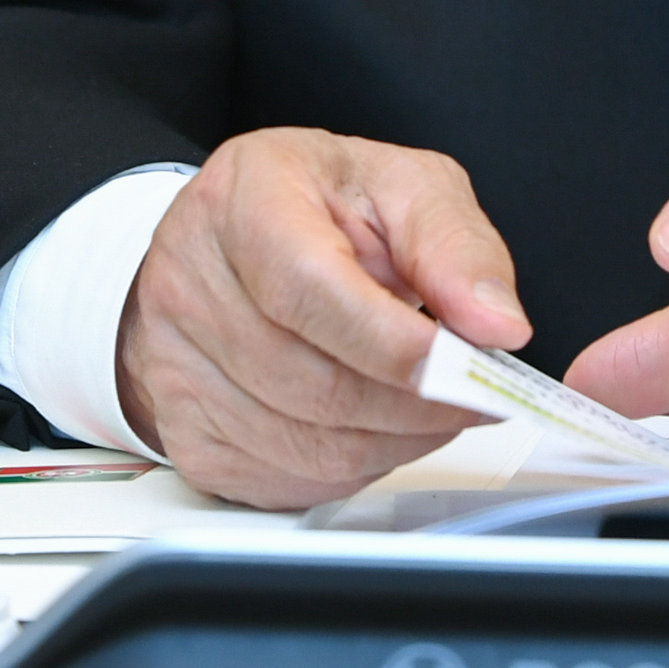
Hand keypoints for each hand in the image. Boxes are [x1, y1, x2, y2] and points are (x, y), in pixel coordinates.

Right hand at [115, 128, 530, 509]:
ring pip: (300, 444)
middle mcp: (188, 280)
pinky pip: (280, 479)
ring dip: (389, 444)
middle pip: (309, 382)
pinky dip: (347, 468)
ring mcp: (172, 362)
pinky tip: (371, 428)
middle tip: (474, 399)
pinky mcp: (183, 429)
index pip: (308, 289)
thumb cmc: (323, 208)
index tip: (466, 368)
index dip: (393, 345)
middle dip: (413, 408)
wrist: (239, 236)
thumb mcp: (405, 189)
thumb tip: (496, 325)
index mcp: (245, 199)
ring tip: (428, 408)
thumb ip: (457, 249)